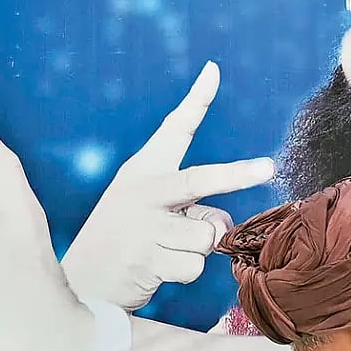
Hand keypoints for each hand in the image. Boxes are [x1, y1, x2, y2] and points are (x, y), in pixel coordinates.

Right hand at [63, 61, 274, 309]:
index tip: (214, 71)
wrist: (82, 278)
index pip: (174, 130)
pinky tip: (159, 268)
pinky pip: (195, 265)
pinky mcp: (147, 259)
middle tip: (267, 167)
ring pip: (206, 236)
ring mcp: (145, 226)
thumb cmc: (125, 236)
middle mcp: (144, 192)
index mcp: (145, 170)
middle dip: (236, 175)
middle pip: (200, 180)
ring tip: (167, 248)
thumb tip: (219, 225)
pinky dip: (185, 271)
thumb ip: (191, 207)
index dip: (196, 100)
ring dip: (197, 248)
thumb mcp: (151, 209)